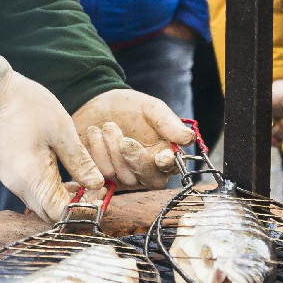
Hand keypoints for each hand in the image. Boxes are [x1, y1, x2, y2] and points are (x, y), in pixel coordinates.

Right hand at [0, 53, 105, 221]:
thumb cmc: (26, 106)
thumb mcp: (60, 129)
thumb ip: (79, 161)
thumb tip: (97, 184)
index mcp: (32, 178)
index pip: (60, 214)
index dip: (82, 210)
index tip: (99, 195)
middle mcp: (18, 186)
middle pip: (50, 213)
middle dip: (74, 207)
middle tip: (94, 189)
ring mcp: (11, 180)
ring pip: (41, 203)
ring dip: (62, 198)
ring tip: (82, 180)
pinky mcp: (9, 172)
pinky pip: (33, 192)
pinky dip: (50, 190)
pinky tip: (63, 173)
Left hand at [73, 87, 194, 189]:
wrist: (95, 103)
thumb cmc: (128, 107)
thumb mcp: (150, 108)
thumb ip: (168, 122)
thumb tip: (188, 138)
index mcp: (164, 153)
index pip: (171, 167)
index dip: (167, 164)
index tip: (161, 157)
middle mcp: (147, 169)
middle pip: (149, 178)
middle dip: (136, 160)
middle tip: (125, 140)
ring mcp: (124, 176)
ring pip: (124, 177)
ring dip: (113, 151)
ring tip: (106, 126)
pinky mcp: (103, 177)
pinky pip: (101, 175)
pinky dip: (97, 154)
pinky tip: (93, 133)